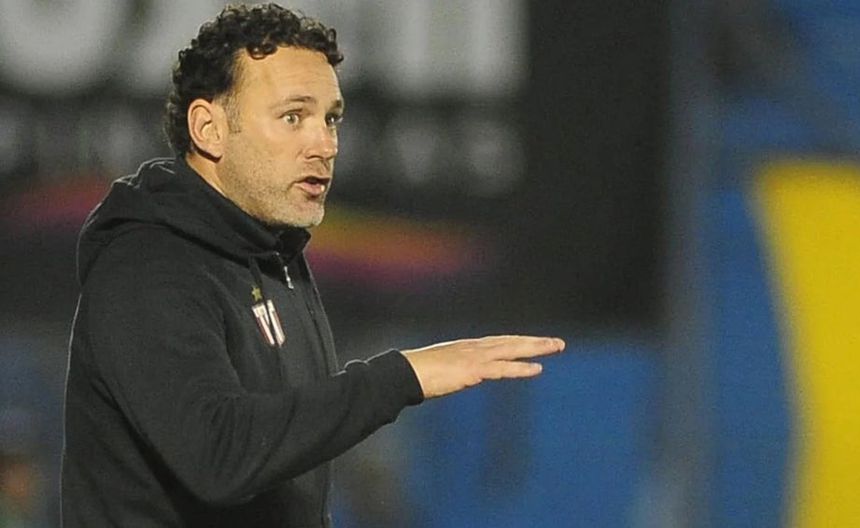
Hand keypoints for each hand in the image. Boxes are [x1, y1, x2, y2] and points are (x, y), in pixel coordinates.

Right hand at [401, 335, 564, 398]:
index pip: (499, 342)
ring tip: (556, 347)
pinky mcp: (473, 370)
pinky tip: (538, 369)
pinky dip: (521, 367)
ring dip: (536, 348)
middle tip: (558, 343)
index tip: (535, 342)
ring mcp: (474, 357)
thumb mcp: (438, 369)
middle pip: (511, 341)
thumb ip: (452, 370)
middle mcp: (474, 348)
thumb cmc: (415, 373)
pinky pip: (502, 368)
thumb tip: (452, 376)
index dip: (518, 342)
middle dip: (535, 342)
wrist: (403, 374)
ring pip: (512, 349)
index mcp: (466, 347)